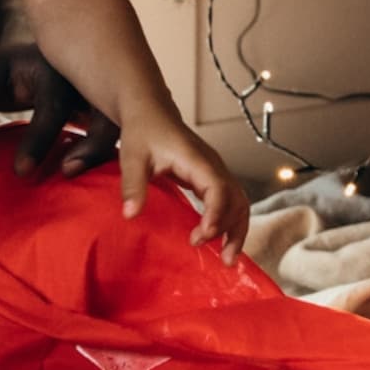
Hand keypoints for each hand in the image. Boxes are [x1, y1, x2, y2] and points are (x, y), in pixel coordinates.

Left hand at [0, 43, 122, 178]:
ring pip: (121, 125)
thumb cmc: (16, 72)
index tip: (21, 172)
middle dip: (92, 146)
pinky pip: (129, 134)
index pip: (51, 107)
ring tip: (97, 187)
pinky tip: (113, 184)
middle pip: (102, 114)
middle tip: (69, 174)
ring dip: (110, 154)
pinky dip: (125, 157)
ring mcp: (107, 97)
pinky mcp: (117, 112)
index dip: (38, 140)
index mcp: (55, 73)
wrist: (51, 52)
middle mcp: (87, 84)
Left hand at [120, 109, 250, 264]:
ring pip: (239, 202)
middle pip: (237, 199)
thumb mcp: (132, 157)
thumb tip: (130, 215)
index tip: (203, 235)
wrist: (151, 111)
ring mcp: (215, 171)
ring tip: (228, 259)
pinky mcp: (211, 178)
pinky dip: (230, 223)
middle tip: (220, 258)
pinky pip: (229, 202)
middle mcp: (213, 165)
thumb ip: (133, 185)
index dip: (216, 213)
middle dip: (233, 230)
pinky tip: (220, 242)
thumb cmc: (143, 132)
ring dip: (237, 230)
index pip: (218, 188)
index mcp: (197, 159)